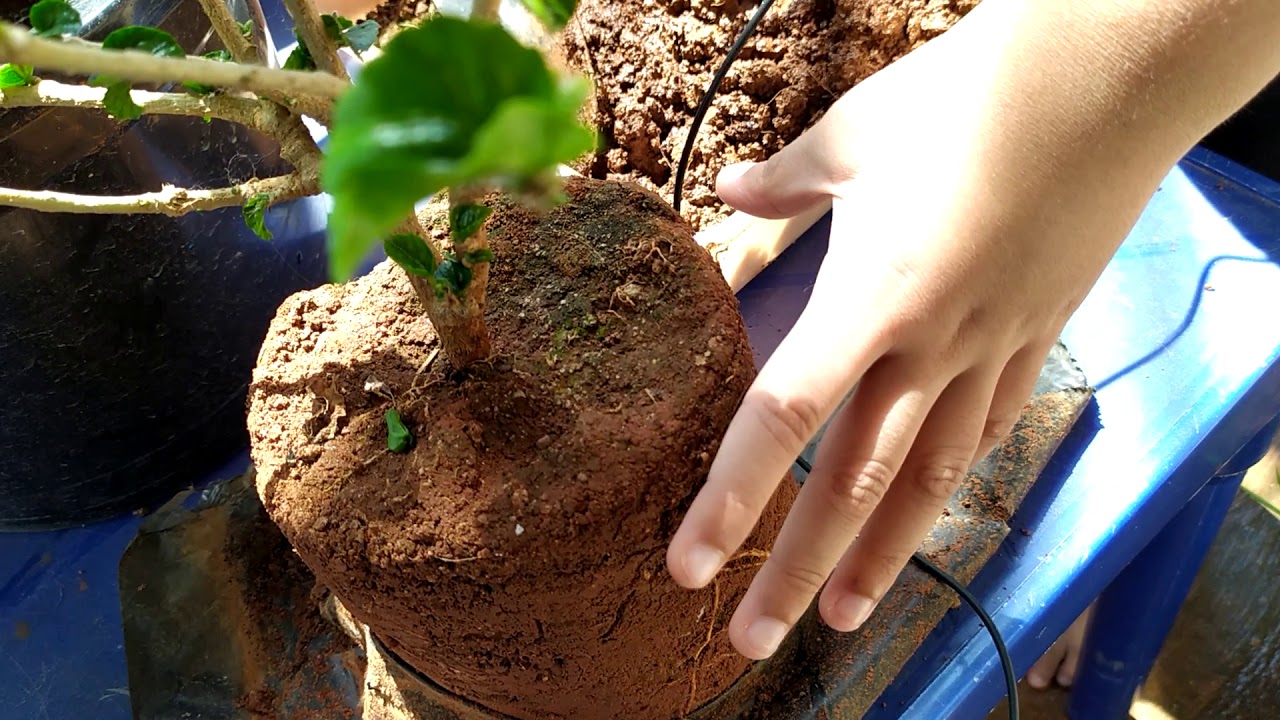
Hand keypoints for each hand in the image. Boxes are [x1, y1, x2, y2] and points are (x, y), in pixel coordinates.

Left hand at [665, 2, 1186, 660]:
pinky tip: (927, 517)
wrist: (1105, 83)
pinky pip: (987, 429)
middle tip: (750, 638)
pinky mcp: (1037, 338)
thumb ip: (785, 181)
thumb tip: (729, 190)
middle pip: (852, 482)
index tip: (687, 563)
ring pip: (930, 478)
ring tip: (844, 616)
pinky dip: (951, 480)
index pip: (783, 418)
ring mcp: (992, 349)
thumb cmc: (971, 96)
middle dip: (796, 568)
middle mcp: (932, 344)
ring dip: (881, 556)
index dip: (729, 499)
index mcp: (873, 297)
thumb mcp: (855, 132)